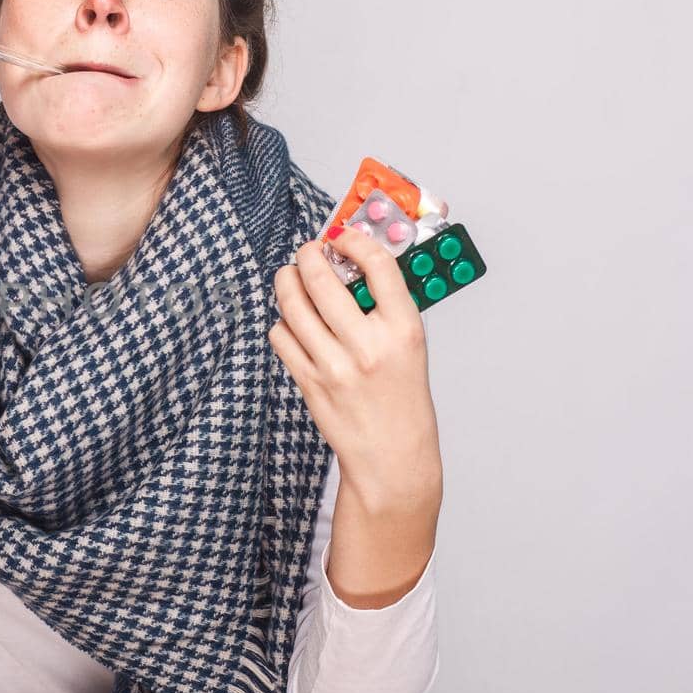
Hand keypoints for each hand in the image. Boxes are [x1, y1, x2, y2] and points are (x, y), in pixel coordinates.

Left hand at [267, 225, 442, 513]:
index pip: (377, 265)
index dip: (354, 239)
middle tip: (309, 250)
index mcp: (403, 330)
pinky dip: (283, 322)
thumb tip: (353, 262)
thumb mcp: (412, 346)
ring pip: (292, 303)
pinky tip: (294, 322)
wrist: (392, 456)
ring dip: (287, 281)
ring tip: (292, 277)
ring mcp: (333, 365)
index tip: (343, 236)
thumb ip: (386, 306)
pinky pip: (281, 335)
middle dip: (308, 253)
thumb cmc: (403, 399)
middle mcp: (367, 345)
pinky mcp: (308, 381)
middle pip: (321, 277)